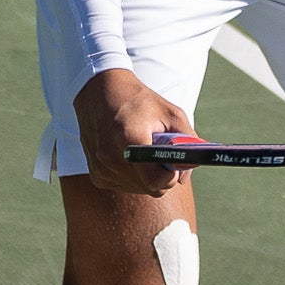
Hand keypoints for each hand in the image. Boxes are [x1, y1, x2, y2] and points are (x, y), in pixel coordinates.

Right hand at [74, 68, 194, 196]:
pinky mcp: (96, 175)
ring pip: (139, 189)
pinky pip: (125, 186)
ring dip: (147, 176)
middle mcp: (111, 156)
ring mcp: (101, 168)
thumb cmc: (141, 103)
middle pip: (150, 188)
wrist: (100, 94)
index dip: (169, 176)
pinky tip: (130, 156)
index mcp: (130, 138)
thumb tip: (183, 177)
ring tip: (144, 150)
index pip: (154, 180)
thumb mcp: (171, 113)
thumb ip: (187, 143)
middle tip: (161, 154)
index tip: (173, 166)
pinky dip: (133, 176)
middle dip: (161, 176)